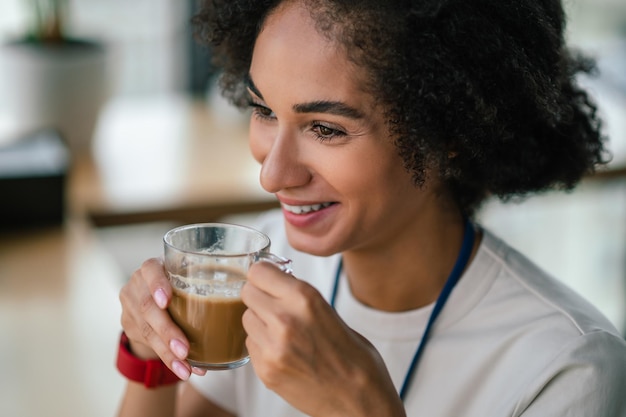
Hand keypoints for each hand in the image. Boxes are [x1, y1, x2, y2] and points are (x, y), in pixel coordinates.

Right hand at [118, 257, 204, 380]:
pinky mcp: (131, 326)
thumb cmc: (181, 284)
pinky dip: (169, 360)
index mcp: (153, 267)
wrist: (153, 301)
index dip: (157, 285)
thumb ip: (205, 277)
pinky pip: (149, 345)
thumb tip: (245, 287)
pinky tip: (183, 369)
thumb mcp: (187, 275)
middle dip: (167, 330)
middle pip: (147, 307)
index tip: (167, 301)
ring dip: (168, 352)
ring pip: (147, 331)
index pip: (150, 270)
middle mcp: (138, 284)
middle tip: (183, 348)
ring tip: (186, 366)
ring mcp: (131, 306)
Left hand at [241, 263, 404, 416]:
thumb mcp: (329, 310)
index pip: (258, 271)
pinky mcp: (266, 370)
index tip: (269, 281)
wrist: (360, 400)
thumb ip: (298, 296)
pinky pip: (251, 345)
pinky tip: (284, 353)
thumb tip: (274, 282)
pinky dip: (262, 346)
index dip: (263, 276)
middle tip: (274, 306)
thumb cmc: (353, 355)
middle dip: (259, 297)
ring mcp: (272, 347)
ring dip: (259, 322)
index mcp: (304, 298)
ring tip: (282, 333)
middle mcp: (284, 319)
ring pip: (246, 319)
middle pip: (247, 293)